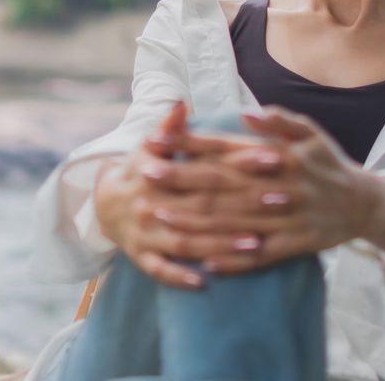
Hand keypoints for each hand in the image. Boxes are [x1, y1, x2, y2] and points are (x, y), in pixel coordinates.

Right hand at [93, 100, 280, 288]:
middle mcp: (150, 202)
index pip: (204, 165)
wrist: (102, 205)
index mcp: (155, 170)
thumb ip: (168, 126)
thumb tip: (180, 102)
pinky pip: (160, 270)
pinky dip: (180, 277)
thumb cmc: (139, 170)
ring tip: (256, 244)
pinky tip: (205, 282)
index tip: (273, 157)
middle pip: (202, 204)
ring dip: (221, 243)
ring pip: (186, 241)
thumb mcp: (149, 145)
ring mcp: (144, 232)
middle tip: (281, 200)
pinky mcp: (140, 257)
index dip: (239, 161)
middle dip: (243, 203)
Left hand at [142, 105, 384, 273]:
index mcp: (280, 154)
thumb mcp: (310, 131)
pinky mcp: (296, 245)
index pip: (226, 147)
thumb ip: (278, 120)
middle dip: (181, 178)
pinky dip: (233, 260)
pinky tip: (204, 261)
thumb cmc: (328, 163)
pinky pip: (261, 256)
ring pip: (234, 221)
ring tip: (160, 217)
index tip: (157, 140)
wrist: (365, 204)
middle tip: (145, 174)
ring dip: (195, 220)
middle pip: (223, 183)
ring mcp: (288, 217)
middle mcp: (281, 185)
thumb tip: (245, 112)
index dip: (190, 143)